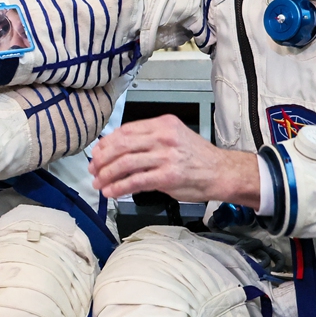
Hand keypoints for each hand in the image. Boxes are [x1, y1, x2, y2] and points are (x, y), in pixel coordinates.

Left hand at [90, 114, 259, 205]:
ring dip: (107, 175)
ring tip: (99, 183)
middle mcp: (163, 137)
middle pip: (122, 145)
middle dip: (102, 159)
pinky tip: (111, 192)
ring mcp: (165, 157)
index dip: (107, 143)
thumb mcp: (174, 137)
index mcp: (163, 124)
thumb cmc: (198, 158)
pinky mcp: (167, 176)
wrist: (221, 172)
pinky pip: (135, 181)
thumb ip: (149, 139)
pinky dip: (119, 187)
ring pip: (125, 163)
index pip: (126, 130)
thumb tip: (120, 150)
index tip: (98, 152)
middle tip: (94, 169)